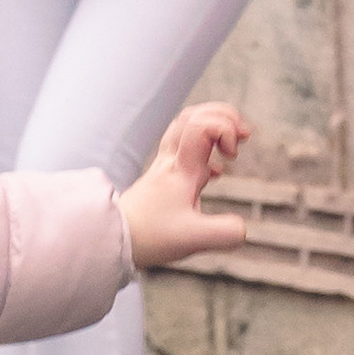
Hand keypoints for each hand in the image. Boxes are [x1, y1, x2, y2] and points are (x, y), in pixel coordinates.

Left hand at [121, 102, 250, 269]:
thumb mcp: (193, 238)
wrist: (111, 239)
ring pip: (185, 129)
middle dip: (223, 116)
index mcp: (182, 168)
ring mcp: (165, 168)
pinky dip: (204, 150)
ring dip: (212, 127)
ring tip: (231, 146)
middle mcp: (172, 161)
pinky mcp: (162, 180)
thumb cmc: (148, 236)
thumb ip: (224, 233)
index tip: (233, 156)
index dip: (226, 129)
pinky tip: (216, 172)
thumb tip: (242, 229)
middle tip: (243, 135)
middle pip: (193, 116)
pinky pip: (183, 150)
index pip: (202, 125)